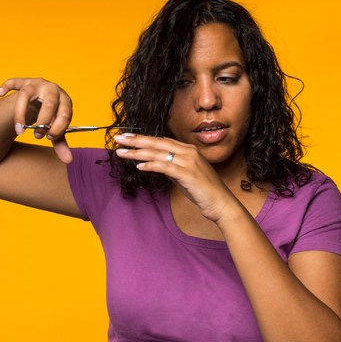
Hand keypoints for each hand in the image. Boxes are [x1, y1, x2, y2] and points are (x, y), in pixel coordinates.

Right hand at [0, 78, 73, 163]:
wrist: (42, 101)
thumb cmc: (52, 116)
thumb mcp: (56, 129)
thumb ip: (61, 143)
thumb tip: (68, 161)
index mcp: (65, 99)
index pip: (65, 113)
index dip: (58, 128)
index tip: (49, 138)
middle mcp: (53, 89)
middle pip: (49, 104)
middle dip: (43, 123)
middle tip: (38, 136)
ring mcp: (37, 84)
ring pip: (27, 94)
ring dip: (21, 114)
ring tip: (19, 130)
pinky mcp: (24, 82)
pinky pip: (13, 81)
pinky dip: (5, 86)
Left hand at [114, 134, 237, 222]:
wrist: (221, 203)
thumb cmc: (203, 191)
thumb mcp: (184, 176)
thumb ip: (172, 167)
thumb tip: (155, 164)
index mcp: (188, 150)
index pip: (161, 140)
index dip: (143, 138)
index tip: (127, 138)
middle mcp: (189, 152)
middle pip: (157, 143)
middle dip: (136, 140)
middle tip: (119, 139)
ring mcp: (189, 162)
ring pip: (159, 153)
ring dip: (138, 152)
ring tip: (123, 152)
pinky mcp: (189, 174)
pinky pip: (166, 167)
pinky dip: (152, 165)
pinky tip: (139, 167)